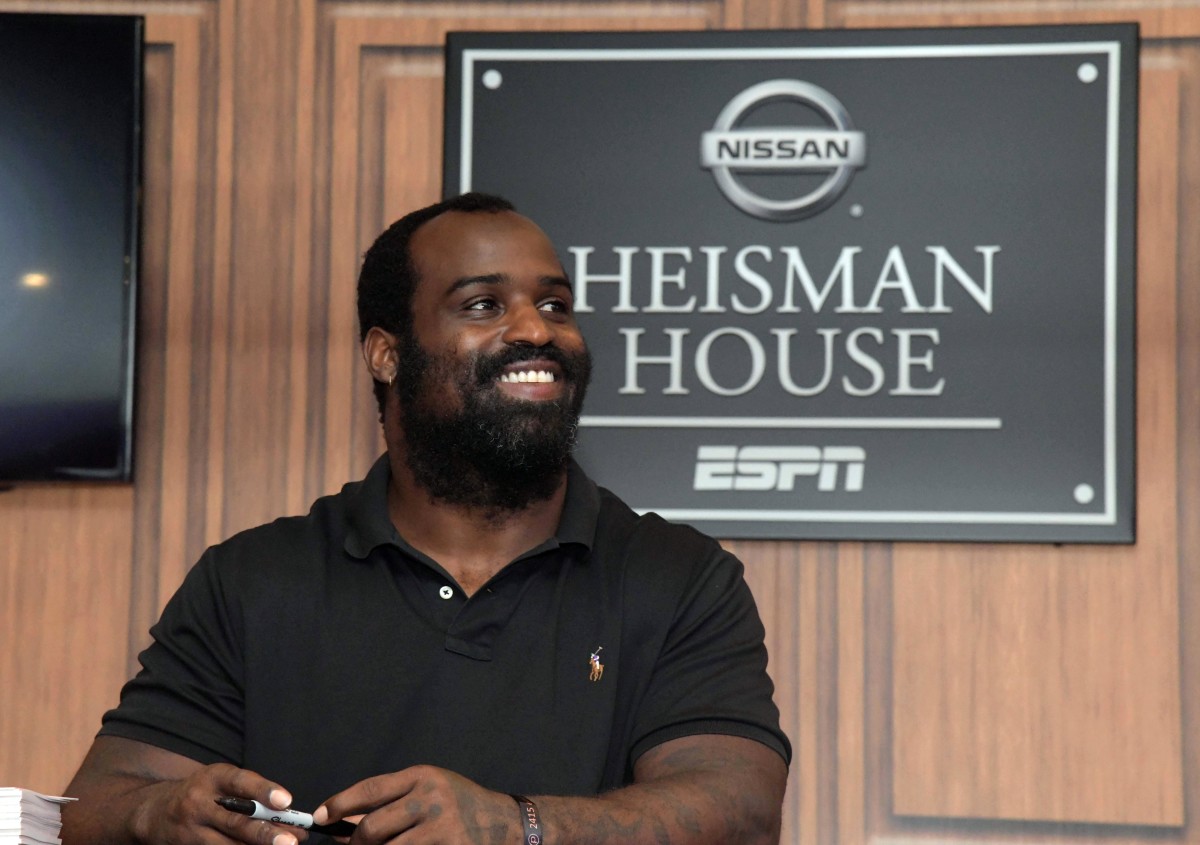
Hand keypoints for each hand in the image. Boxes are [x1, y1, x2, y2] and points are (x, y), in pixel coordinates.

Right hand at [128, 763, 307, 844]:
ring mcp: (190, 829)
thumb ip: (250, 794)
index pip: (241, 782)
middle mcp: (199, 802)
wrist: (155, 811)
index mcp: (214, 777)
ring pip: (227, 844)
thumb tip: (286, 813)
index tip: (285, 801)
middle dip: (266, 832)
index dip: (263, 790)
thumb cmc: (201, 794)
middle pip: (236, 820)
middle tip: (291, 840)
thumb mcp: (220, 783)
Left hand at [314, 766, 517, 844]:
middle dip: (354, 844)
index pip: (370, 790)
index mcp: (423, 777)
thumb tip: (343, 821)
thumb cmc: (461, 805)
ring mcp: (442, 828)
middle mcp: (432, 799)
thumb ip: (392, 800)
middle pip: (372, 827)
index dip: (339, 804)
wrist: (506, 823)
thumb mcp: (430, 789)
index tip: (319, 816)